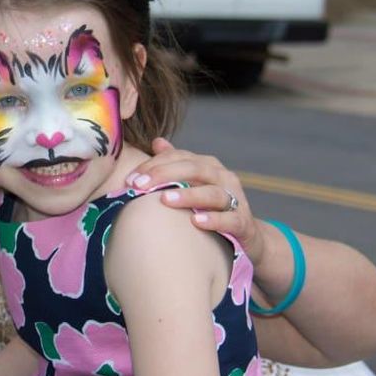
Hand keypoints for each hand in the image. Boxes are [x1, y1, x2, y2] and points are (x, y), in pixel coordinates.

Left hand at [127, 138, 262, 261]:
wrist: (246, 233)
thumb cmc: (212, 206)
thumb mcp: (194, 183)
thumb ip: (176, 163)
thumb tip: (157, 141)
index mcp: (207, 166)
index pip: (179, 157)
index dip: (153, 165)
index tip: (130, 179)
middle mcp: (223, 177)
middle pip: (194, 169)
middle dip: (164, 175)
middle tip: (139, 185)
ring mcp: (236, 199)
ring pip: (213, 193)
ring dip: (188, 195)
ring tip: (165, 200)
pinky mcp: (243, 222)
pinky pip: (230, 219)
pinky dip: (214, 220)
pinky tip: (196, 222)